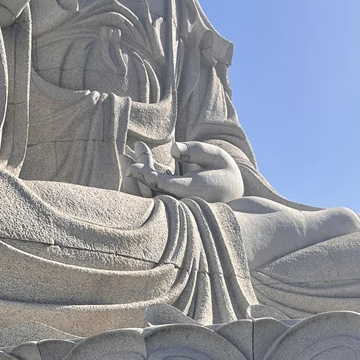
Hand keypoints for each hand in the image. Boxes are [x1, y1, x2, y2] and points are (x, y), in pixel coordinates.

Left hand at [127, 141, 243, 203]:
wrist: (234, 206)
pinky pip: (153, 196)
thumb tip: (171, 149)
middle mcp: (183, 204)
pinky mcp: (172, 209)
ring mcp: (176, 209)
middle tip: (125, 154)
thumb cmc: (226, 176)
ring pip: (150, 197)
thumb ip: (197, 151)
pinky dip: (145, 179)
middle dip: (136, 174)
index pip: (164, 186)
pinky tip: (141, 160)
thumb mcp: (219, 157)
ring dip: (136, 177)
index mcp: (195, 191)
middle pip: (151, 193)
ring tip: (129, 154)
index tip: (131, 165)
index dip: (146, 175)